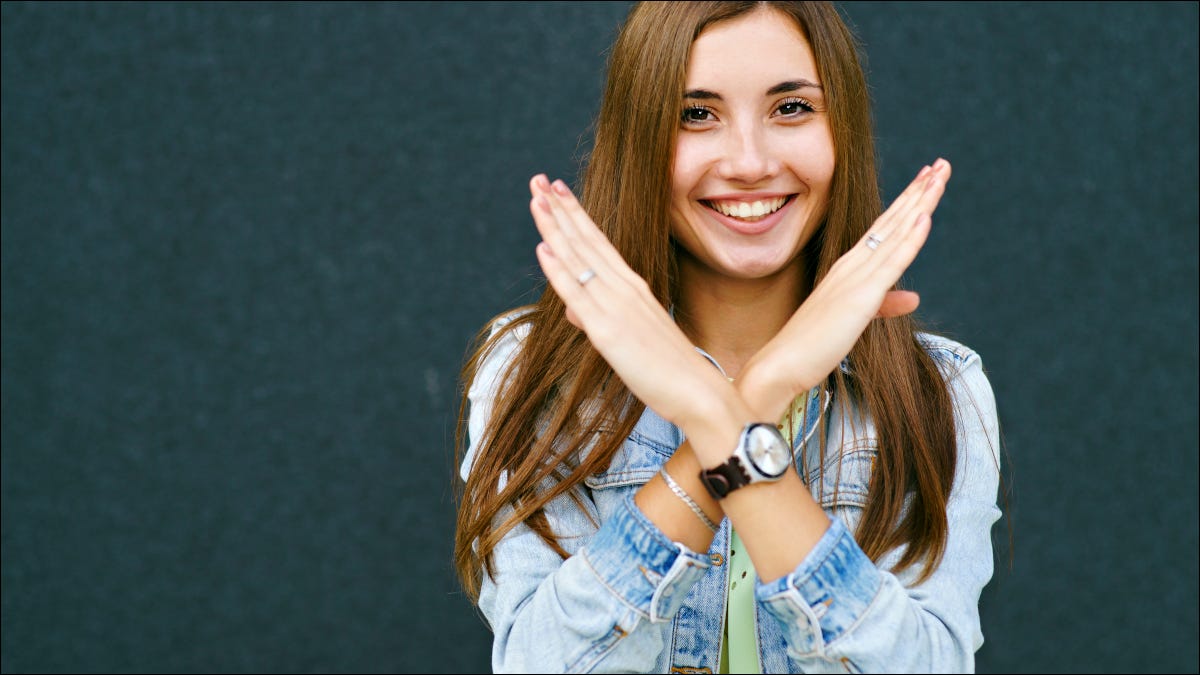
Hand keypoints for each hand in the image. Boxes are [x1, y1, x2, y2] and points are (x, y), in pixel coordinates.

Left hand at [528, 175, 741, 432]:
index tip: (557, 190)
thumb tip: (572, 313)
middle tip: (538, 179)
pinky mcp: (608, 331)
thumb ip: (601, 319)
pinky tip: (543, 249)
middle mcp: (625, 288)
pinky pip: (578, 295)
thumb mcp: (631, 337)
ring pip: (578, 259)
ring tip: (536, 199)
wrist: (700, 392)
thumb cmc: (670, 369)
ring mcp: (616, 307)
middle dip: (560, 209)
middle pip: (586, 241)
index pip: (598, 242)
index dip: (576, 214)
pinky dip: (559, 270)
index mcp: (634, 286)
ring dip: (554, 227)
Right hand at [740, 160, 951, 417]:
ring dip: (919, 201)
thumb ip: (883, 303)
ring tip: (939, 175)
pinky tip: (926, 216)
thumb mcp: (854, 319)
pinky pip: (892, 261)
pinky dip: (910, 236)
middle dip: (918, 191)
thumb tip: (912, 297)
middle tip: (941, 164)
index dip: (906, 202)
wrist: (780, 363)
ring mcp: (855, 278)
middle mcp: (851, 265)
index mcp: (847, 268)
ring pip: (895, 232)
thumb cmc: (810, 346)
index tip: (925, 179)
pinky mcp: (860, 297)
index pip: (884, 228)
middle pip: (892, 221)